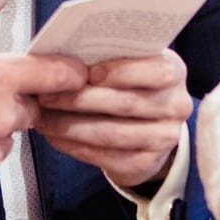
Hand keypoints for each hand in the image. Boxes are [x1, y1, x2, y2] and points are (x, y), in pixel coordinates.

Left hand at [35, 49, 192, 185]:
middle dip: (80, 100)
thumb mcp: (130, 62)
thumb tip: (67, 57)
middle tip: (46, 95)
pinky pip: (106, 157)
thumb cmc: (131, 83)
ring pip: (112, 133)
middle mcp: (176, 106)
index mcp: (174, 71)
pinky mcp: (146, 163)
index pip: (155, 72)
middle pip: (126, 104)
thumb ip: (110, 56)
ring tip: (42, 119)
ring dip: (71, 126)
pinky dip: (76, 147)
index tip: (85, 72)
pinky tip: (55, 137)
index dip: (120, 72)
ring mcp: (164, 138)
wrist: (149, 126)